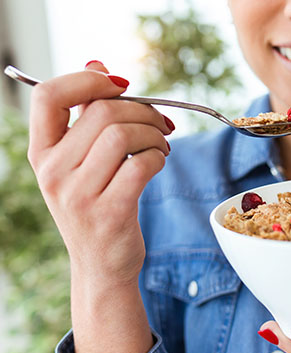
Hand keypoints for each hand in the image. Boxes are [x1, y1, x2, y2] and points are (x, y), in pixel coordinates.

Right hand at [28, 61, 171, 286]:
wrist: (101, 265)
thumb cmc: (95, 204)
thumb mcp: (79, 162)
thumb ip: (85, 115)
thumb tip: (98, 63)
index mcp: (42, 153)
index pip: (48, 95)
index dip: (87, 79)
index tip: (119, 86)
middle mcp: (53, 172)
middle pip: (102, 112)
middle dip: (142, 109)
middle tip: (161, 122)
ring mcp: (79, 195)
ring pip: (123, 135)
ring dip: (154, 133)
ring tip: (162, 143)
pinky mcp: (110, 212)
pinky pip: (142, 164)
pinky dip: (159, 156)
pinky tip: (159, 162)